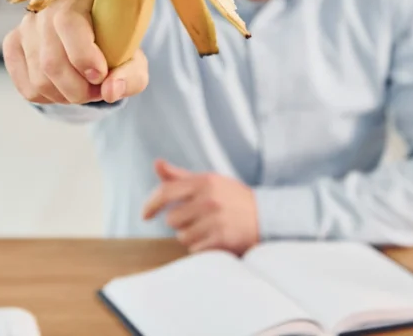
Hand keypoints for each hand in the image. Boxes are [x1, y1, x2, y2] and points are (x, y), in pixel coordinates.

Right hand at [2, 0, 148, 104]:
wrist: (94, 43)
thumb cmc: (115, 48)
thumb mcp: (133, 61)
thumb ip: (130, 76)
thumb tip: (110, 91)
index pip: (68, 23)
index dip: (83, 55)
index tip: (100, 76)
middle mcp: (48, 7)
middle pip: (51, 59)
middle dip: (78, 88)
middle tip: (96, 91)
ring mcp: (26, 26)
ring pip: (39, 77)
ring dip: (65, 95)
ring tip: (84, 90)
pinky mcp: (13, 44)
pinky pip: (27, 86)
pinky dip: (49, 98)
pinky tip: (63, 89)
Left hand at [141, 159, 259, 254]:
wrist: (267, 216)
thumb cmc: (232, 198)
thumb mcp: (209, 181)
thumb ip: (180, 176)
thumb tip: (157, 164)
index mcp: (204, 181)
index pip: (166, 192)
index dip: (151, 204)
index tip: (145, 215)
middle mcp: (209, 199)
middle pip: (172, 219)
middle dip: (181, 222)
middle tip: (198, 219)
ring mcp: (215, 219)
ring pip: (182, 236)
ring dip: (191, 236)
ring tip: (208, 228)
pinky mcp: (221, 238)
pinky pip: (195, 248)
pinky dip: (201, 247)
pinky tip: (214, 238)